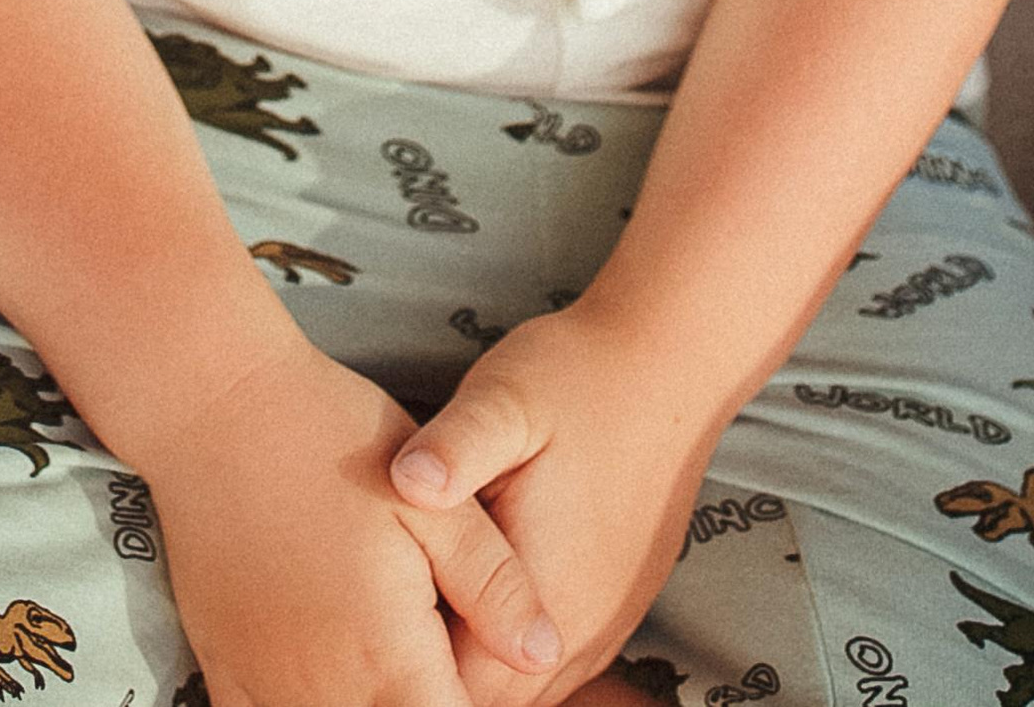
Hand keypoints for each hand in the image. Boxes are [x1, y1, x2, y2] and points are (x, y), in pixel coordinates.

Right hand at [140, 343, 565, 706]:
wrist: (214, 407)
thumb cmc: (334, 438)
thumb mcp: (436, 501)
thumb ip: (494, 585)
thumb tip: (545, 655)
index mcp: (388, 654)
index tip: (482, 674)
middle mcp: (326, 691)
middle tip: (442, 666)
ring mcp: (267, 688)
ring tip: (393, 670)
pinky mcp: (226, 671)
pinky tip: (325, 684)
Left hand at [388, 309, 726, 706]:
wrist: (668, 361)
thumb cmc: (579, 377)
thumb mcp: (504, 399)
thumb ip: (453, 447)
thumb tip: (403, 481)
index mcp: (545, 598)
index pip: (454, 688)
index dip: (405, 665)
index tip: (364, 627)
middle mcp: (580, 634)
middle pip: (487, 701)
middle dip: (432, 674)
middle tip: (380, 620)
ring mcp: (604, 628)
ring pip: (523, 693)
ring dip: (472, 666)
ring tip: (421, 610)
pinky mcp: (615, 609)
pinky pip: (552, 666)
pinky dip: (508, 653)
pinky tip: (473, 601)